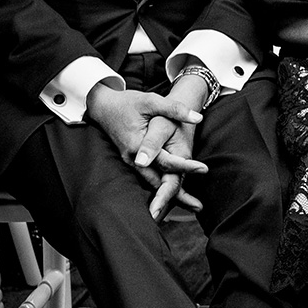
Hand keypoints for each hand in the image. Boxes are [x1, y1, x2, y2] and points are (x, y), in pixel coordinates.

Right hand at [85, 84, 207, 215]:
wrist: (102, 106)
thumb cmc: (127, 103)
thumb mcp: (151, 101)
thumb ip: (174, 109)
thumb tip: (198, 117)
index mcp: (137, 145)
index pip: (166, 161)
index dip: (186, 165)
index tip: (204, 169)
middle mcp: (133, 158)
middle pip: (157, 181)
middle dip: (176, 195)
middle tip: (198, 206)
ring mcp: (131, 161)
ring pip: (152, 183)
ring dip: (169, 196)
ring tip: (190, 206)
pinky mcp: (133, 161)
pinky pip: (149, 177)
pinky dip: (160, 187)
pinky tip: (173, 197)